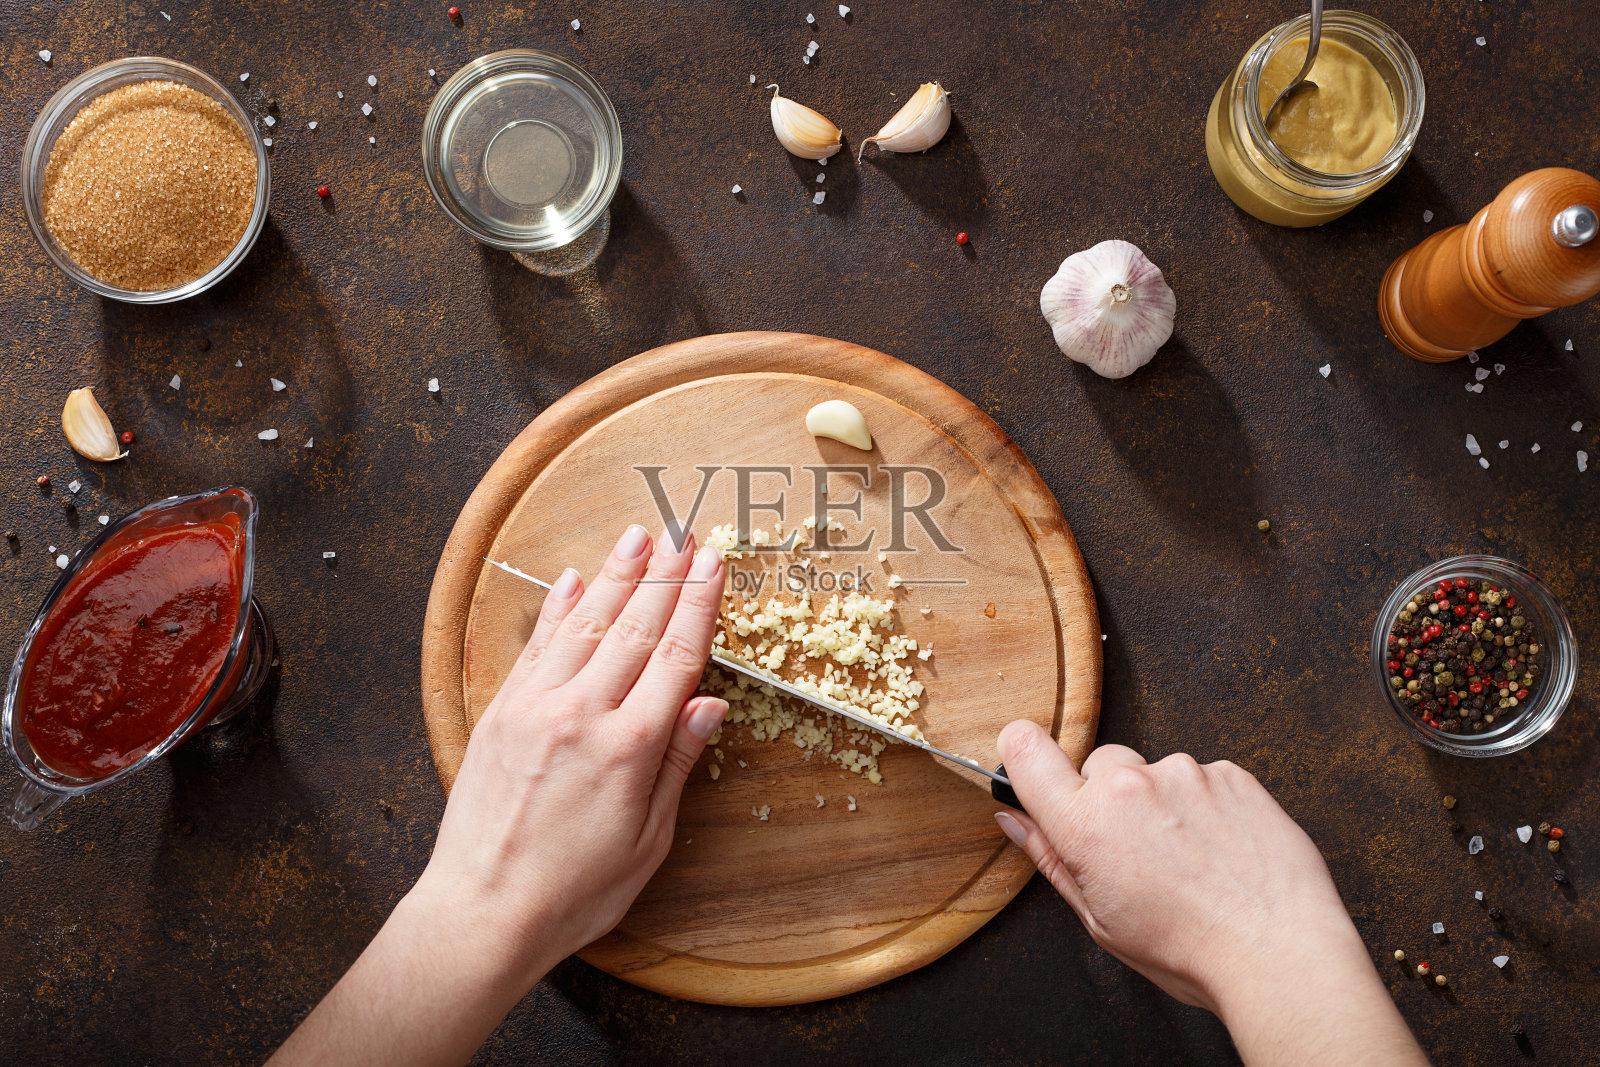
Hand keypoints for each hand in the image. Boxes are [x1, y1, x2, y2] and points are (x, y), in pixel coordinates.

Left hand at [273, 525, 728, 1066]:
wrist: (482, 912)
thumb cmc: (572, 893)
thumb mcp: (647, 840)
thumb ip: (676, 764)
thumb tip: (708, 704)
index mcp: (630, 748)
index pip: (676, 656)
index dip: (698, 604)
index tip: (713, 563)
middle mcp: (582, 714)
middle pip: (634, 628)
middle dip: (665, 575)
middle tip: (686, 533)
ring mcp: (536, 708)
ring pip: (585, 625)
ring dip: (616, 576)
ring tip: (638, 536)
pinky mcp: (501, 714)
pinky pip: (536, 647)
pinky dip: (558, 609)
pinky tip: (574, 580)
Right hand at [994, 723, 1425, 1065]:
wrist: (1279, 952)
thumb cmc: (1191, 950)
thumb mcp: (1100, 920)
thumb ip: (1051, 859)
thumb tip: (1015, 821)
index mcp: (1086, 825)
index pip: (1026, 749)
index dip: (1022, 752)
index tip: (1031, 766)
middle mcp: (1131, 786)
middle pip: (1098, 763)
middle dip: (1107, 796)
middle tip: (1135, 849)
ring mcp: (1185, 774)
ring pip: (1155, 773)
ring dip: (1162, 803)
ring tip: (1190, 860)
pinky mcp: (1231, 774)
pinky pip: (1202, 778)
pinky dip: (1206, 807)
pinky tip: (1219, 851)